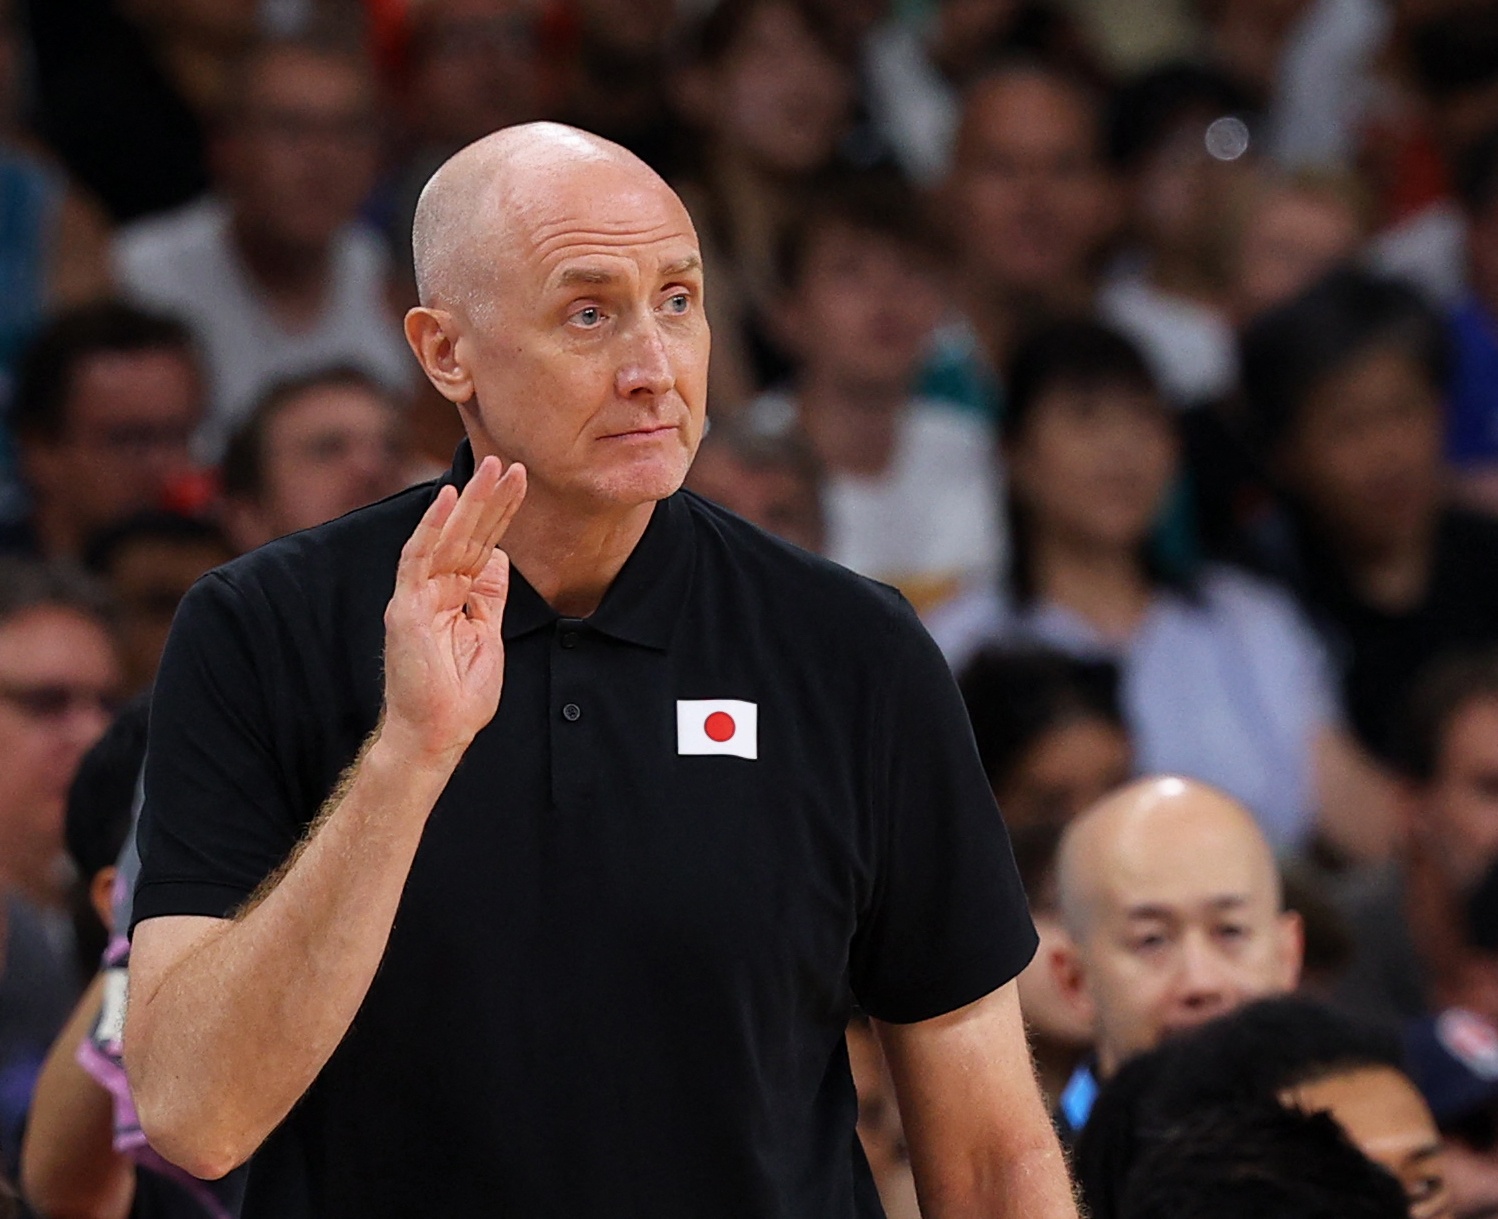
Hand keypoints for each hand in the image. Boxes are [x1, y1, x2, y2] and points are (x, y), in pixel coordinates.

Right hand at [381, 455, 526, 766]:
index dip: (500, 513)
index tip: (519, 481)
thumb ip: (489, 596)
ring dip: (470, 501)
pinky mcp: (407, 608)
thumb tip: (499, 557)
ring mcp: (418, 596)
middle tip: (510, 461)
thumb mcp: (488, 636)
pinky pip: (419, 558)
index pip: (481, 544)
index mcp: (455, 595)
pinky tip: (449, 496)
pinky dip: (433, 527)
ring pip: (446, 538)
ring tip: (490, 467)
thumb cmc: (459, 696)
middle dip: (489, 497)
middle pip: (466, 534)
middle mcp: (433, 589)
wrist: (438, 734)